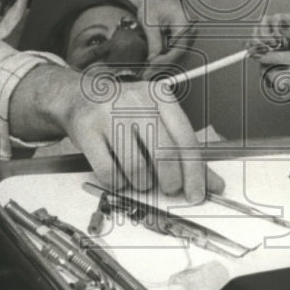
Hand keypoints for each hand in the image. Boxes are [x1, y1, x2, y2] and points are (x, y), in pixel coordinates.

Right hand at [10, 64, 223, 200]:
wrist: (79, 95)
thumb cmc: (125, 111)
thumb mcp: (157, 119)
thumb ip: (183, 150)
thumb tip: (210, 183)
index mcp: (160, 96)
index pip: (186, 139)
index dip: (194, 173)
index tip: (197, 194)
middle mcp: (136, 101)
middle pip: (163, 154)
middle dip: (170, 181)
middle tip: (169, 189)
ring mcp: (109, 114)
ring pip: (136, 167)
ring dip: (141, 183)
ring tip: (139, 178)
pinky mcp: (86, 129)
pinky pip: (109, 172)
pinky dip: (118, 183)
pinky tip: (120, 175)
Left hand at [140, 0, 193, 78]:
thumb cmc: (155, 1)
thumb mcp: (150, 20)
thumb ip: (153, 41)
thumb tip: (152, 60)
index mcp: (184, 25)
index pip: (178, 49)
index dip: (165, 61)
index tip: (150, 67)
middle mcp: (188, 33)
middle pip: (178, 57)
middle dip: (162, 68)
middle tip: (145, 75)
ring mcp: (184, 38)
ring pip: (175, 58)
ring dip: (162, 67)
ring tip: (146, 73)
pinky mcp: (178, 41)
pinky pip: (172, 54)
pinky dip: (162, 61)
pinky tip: (150, 67)